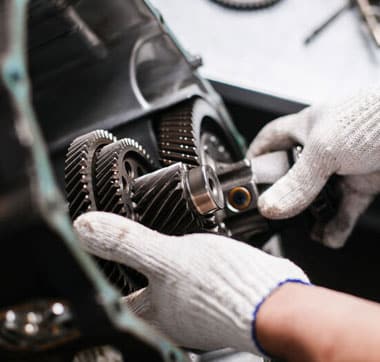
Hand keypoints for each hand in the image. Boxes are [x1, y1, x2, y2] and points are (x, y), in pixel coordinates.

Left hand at [74, 211, 308, 355]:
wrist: (276, 299)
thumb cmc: (226, 288)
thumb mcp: (168, 257)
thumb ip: (126, 243)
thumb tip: (86, 229)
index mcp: (156, 310)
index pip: (116, 300)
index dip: (103, 281)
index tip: (95, 264)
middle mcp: (173, 315)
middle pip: (142, 293)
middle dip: (133, 272)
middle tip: (124, 252)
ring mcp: (197, 307)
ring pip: (170, 285)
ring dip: (163, 268)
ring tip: (159, 247)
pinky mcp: (217, 295)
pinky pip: (194, 279)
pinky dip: (188, 265)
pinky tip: (195, 252)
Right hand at [248, 88, 379, 247]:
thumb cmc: (374, 119)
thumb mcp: (325, 151)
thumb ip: (297, 183)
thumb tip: (270, 207)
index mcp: (306, 127)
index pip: (270, 139)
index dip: (256, 156)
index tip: (245, 176)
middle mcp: (321, 148)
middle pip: (292, 175)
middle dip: (285, 196)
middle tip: (276, 212)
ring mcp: (342, 167)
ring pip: (317, 196)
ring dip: (312, 216)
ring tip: (307, 230)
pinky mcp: (362, 183)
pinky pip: (342, 209)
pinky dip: (336, 225)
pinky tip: (329, 236)